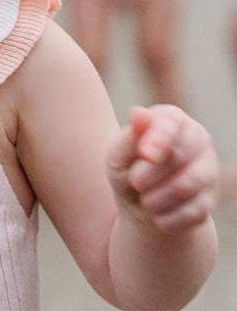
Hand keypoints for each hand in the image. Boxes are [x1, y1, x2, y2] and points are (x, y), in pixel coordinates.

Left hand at [108, 105, 219, 234]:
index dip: (159, 138)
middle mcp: (196, 139)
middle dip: (149, 174)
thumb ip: (130, 137)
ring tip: (144, 201)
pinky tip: (158, 217)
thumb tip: (139, 113)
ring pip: (187, 185)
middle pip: (178, 156)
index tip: (146, 155)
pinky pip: (194, 211)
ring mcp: (208, 169)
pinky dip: (170, 218)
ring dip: (158, 198)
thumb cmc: (127, 168)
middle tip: (135, 182)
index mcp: (171, 119)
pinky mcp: (211, 199)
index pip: (171, 123)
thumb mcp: (119, 154)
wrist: (142, 203)